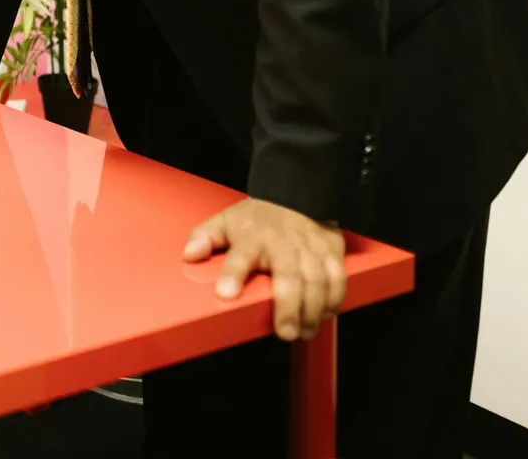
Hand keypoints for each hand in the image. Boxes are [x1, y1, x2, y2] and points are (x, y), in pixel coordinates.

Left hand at [184, 197, 347, 340]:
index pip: (241, 256)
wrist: (296, 194)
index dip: (233, 275)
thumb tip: (189, 255)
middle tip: (285, 332)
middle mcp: (283, 243)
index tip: (225, 294)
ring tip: (304, 332)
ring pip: (317, 281)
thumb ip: (205, 237)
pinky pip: (337, 278)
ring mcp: (310, 247)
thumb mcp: (226, 221)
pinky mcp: (331, 251)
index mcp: (253, 237)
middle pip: (289, 277)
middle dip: (288, 307)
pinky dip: (335, 298)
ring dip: (313, 310)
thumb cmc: (258, 217)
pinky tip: (325, 315)